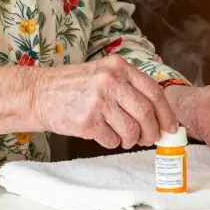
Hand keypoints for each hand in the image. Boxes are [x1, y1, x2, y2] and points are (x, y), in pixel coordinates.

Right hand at [27, 56, 177, 149]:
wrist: (39, 93)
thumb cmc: (73, 86)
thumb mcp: (103, 73)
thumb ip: (128, 86)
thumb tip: (158, 114)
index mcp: (118, 66)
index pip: (154, 91)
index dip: (166, 113)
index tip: (170, 127)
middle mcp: (110, 80)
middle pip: (146, 113)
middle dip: (152, 132)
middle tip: (148, 138)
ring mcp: (98, 101)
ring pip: (132, 130)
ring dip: (131, 140)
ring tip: (124, 138)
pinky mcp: (87, 121)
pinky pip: (112, 140)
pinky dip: (113, 142)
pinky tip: (104, 135)